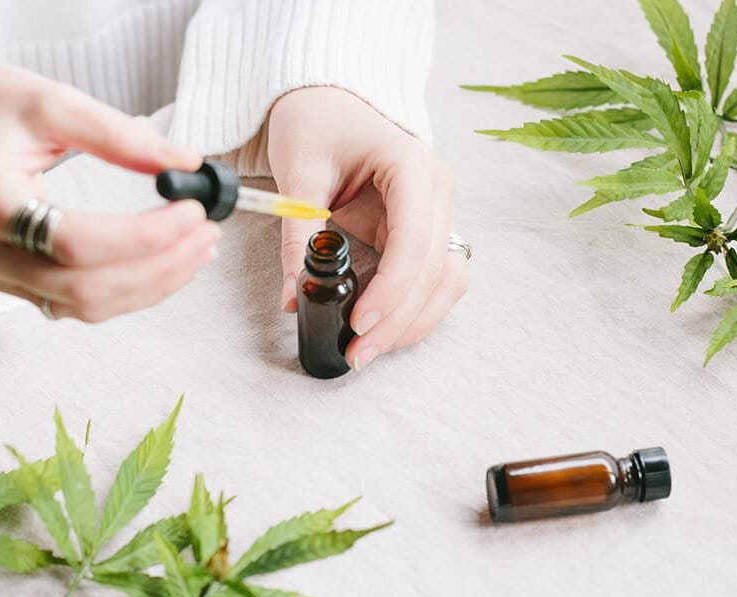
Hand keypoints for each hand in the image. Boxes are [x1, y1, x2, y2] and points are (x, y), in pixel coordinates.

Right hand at [0, 59, 219, 320]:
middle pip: (84, 289)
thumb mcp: (51, 101)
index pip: (74, 242)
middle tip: (207, 231)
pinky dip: (131, 289)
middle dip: (159, 266)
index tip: (192, 209)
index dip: (144, 236)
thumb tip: (186, 163)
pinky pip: (80, 303)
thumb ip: (119, 135)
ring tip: (200, 247)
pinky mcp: (16, 282)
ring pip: (86, 306)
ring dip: (153, 284)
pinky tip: (168, 262)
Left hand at [268, 87, 466, 369]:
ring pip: (446, 281)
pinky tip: (384, 331)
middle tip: (358, 353)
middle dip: (398, 319)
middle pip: (434, 270)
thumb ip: (297, 236)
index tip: (359, 323)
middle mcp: (436, 190)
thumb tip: (290, 299)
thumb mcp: (298, 173)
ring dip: (414, 322)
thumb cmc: (316, 124)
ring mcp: (438, 211)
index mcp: (410, 166)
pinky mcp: (428, 229)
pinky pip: (435, 278)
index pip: (414, 240)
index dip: (392, 290)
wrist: (330, 102)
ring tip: (370, 350)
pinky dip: (415, 309)